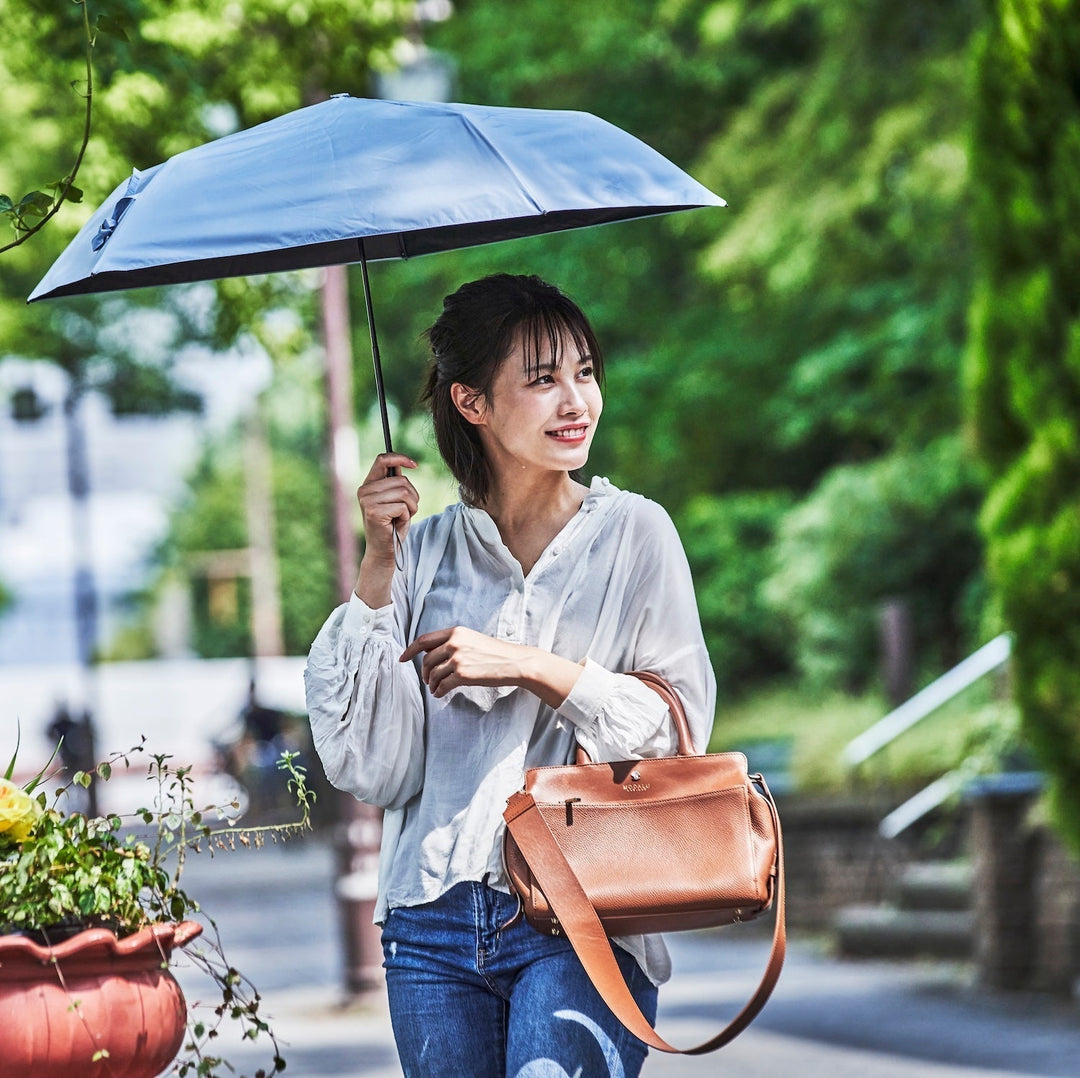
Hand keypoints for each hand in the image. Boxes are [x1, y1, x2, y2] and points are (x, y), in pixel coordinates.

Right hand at [356, 453, 418, 565]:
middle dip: (412, 496)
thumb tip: (402, 464)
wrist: (384, 551)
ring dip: (411, 507)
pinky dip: (407, 516)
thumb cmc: (392, 525)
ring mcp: (367, 501)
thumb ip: (395, 483)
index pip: (382, 459)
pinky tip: (398, 523)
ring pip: (404, 493)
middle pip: (401, 480)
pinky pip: (402, 506)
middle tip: (407, 510)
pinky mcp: (374, 512)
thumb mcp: (395, 500)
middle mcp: (364, 490)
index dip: (400, 458)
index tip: (415, 464)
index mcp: (368, 484)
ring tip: (402, 517)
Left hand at [400, 628, 584, 707]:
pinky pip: (441, 685)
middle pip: (427, 659)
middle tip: (427, 680)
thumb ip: (454, 643)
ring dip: (431, 683)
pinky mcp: (462, 674)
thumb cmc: (496, 653)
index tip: (402, 658)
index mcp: (456, 632)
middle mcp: (455, 643)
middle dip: (424, 672)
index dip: (410, 650)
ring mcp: (458, 658)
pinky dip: (438, 691)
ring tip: (435, 688)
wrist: (515, 662)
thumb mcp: (473, 640)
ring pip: (432, 673)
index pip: (424, 640)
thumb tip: (433, 656)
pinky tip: (440, 694)